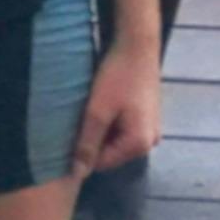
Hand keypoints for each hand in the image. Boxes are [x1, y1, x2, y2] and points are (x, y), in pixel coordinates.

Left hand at [75, 35, 159, 176]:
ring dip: (100, 128)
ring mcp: (151, 129)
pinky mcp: (147, 116)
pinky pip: (123, 128)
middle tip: (78, 117)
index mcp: (140, 145)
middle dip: (92, 138)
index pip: (102, 163)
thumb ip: (87, 144)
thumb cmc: (117, 77)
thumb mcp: (97, 111)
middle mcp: (150, 142)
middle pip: (110, 152)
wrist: (137, 45)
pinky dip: (109, 119)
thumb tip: (78, 174)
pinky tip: (101, 103)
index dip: (81, 150)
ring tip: (88, 109)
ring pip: (115, 139)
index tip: (68, 132)